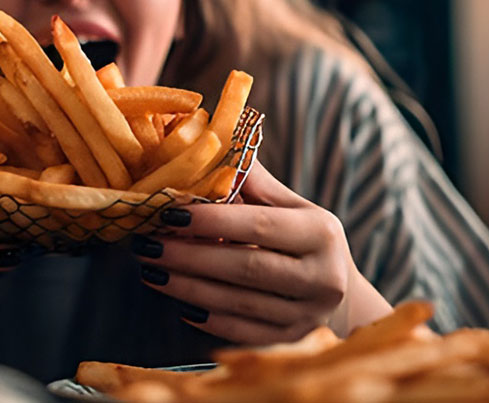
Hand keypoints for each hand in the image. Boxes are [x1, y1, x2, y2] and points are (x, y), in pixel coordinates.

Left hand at [131, 161, 386, 344]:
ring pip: (238, 303)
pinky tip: (179, 303)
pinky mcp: (290, 343)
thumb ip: (254, 183)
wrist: (341, 297)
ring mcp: (307, 317)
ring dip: (188, 287)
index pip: (259, 225)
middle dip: (189, 257)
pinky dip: (207, 318)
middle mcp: (322, 279)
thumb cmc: (305, 241)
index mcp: (321, 234)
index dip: (212, 221)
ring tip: (150, 270)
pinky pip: (241, 333)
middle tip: (146, 245)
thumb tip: (211, 146)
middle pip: (245, 268)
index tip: (168, 214)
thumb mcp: (292, 208)